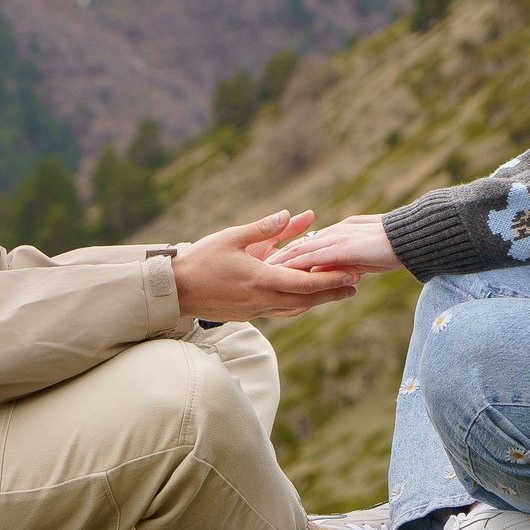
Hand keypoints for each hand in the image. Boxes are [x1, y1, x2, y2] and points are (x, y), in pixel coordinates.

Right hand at [172, 210, 358, 319]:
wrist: (174, 290)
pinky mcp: (248, 314)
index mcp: (259, 279)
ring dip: (317, 300)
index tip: (351, 274)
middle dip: (332, 293)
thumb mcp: (233, 237)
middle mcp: (261, 299)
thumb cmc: (201, 259)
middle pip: (306, 301)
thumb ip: (265, 228)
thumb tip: (293, 214)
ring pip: (294, 308)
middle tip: (355, 286)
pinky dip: (297, 304)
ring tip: (338, 292)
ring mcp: (255, 310)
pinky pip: (280, 310)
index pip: (304, 283)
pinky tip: (306, 298)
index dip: (330, 280)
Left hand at [270, 213, 398, 277]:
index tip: (272, 261)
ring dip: (283, 260)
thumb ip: (352, 261)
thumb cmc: (394, 246)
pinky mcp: (343, 248)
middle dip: (279, 256)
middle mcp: (335, 233)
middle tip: (258, 266)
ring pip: (303, 249)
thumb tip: (344, 272)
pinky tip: (286, 272)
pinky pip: (316, 257)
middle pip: (300, 244)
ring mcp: (338, 239)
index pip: (309, 243)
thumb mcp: (367, 256)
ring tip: (264, 270)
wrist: (411, 238)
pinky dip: (299, 264)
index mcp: (340, 233)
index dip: (290, 252)